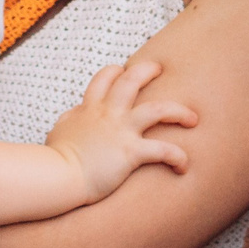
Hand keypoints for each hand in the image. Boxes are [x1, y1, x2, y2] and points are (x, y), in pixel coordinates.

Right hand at [45, 58, 196, 201]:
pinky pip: (163, 150)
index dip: (118, 71)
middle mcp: (109, 113)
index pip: (105, 77)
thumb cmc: (55, 159)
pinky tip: (184, 166)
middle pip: (133, 79)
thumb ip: (71, 119)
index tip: (126, 71)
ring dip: (179, 112)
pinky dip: (178, 157)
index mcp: (91, 108)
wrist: (57, 177)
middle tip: (162, 71)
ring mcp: (121, 131)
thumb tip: (73, 116)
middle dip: (150, 71)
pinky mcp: (131, 152)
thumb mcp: (59, 130)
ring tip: (193, 119)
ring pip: (158, 109)